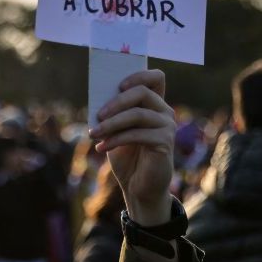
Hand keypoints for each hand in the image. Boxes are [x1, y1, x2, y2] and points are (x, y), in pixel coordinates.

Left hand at [90, 69, 175, 225]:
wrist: (137, 186)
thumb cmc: (126, 157)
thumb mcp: (115, 132)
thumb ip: (112, 115)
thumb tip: (98, 101)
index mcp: (154, 105)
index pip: (156, 78)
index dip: (139, 75)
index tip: (118, 85)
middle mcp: (164, 112)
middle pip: (143, 92)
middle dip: (116, 102)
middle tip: (98, 115)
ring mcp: (167, 126)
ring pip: (137, 114)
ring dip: (111, 124)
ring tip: (94, 134)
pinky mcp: (165, 142)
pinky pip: (137, 134)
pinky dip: (114, 140)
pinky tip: (100, 148)